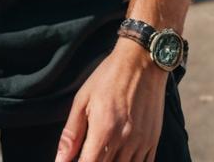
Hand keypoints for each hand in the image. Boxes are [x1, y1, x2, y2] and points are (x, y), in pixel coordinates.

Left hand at [54, 36, 168, 161]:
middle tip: (90, 152)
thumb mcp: (83, 99)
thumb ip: (72, 133)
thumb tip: (60, 160)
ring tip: (104, 153)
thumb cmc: (108, 77)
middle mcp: (124, 140)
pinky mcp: (153, 140)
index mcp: (103, 130)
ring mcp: (141, 142)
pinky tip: (121, 158)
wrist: (141, 61)